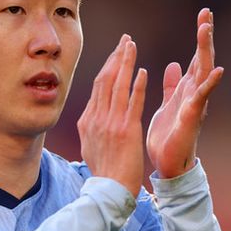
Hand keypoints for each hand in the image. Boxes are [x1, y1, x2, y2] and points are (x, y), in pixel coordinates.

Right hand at [77, 34, 147, 197]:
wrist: (110, 190)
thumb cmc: (103, 171)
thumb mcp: (89, 145)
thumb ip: (91, 127)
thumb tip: (91, 116)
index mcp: (88, 120)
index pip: (98, 87)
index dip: (108, 66)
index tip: (117, 53)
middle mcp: (97, 118)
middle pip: (106, 80)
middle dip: (116, 57)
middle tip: (125, 40)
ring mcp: (111, 123)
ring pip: (117, 86)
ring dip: (125, 63)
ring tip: (131, 46)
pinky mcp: (127, 130)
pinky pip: (132, 103)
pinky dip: (137, 86)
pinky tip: (142, 71)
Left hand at [146, 8, 223, 178]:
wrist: (168, 163)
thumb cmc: (169, 134)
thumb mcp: (168, 103)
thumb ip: (172, 85)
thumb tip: (174, 64)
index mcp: (186, 89)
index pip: (194, 58)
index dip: (200, 37)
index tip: (204, 15)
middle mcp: (194, 93)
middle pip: (201, 59)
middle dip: (205, 36)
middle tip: (206, 12)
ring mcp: (195, 104)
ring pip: (202, 72)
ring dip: (204, 50)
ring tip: (206, 29)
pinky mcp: (191, 116)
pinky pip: (201, 97)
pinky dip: (209, 84)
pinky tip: (217, 70)